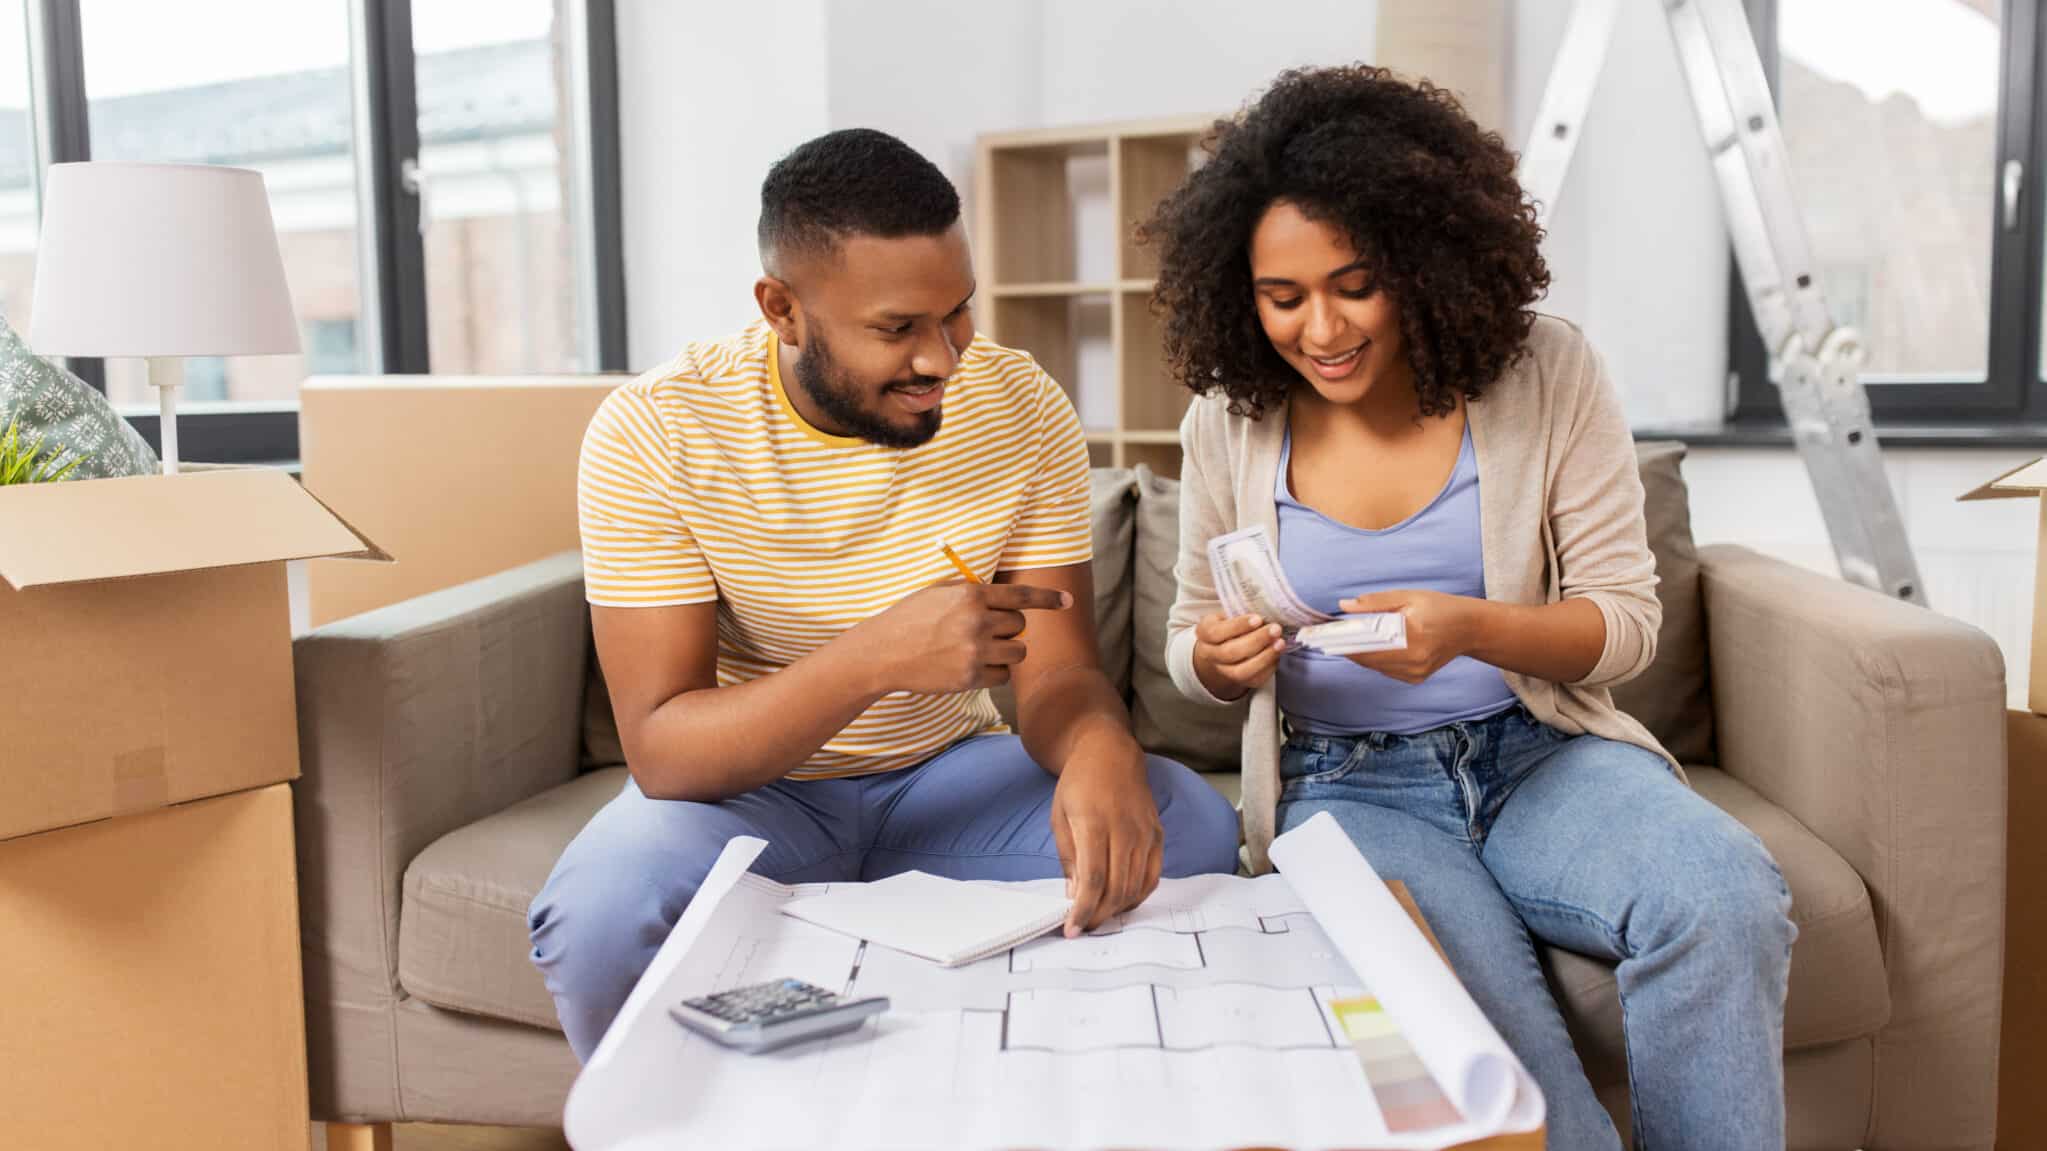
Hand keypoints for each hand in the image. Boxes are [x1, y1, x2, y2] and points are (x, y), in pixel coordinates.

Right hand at [860, 582, 1071, 694]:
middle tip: (985, 631)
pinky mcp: (970, 677)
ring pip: (1017, 652)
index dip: (1048, 598)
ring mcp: (974, 651)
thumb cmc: (909, 619)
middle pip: (1020, 626)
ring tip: (979, 649)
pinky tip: (972, 666)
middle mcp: (976, 621)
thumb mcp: (937, 592)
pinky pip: (1003, 676)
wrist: (882, 653)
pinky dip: (994, 672)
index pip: (1020, 595)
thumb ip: (971, 591)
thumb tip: (1004, 594)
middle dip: (1008, 628)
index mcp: (970, 595)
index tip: (1067, 601)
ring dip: (1006, 651)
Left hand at [1050, 754, 1162, 936]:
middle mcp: (1125, 829)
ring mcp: (1145, 833)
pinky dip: (1138, 895)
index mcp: (1094, 823)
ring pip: (1135, 885)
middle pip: (1117, 888)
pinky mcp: (1158, 835)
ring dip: (1116, 909)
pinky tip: (1122, 902)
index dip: (1083, 910)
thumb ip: (1068, 857)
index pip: (1093, 880)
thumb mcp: (1060, 817)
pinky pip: (1152, 875)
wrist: (1110, 754)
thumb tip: (1075, 895)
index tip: (1072, 929)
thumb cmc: (1078, 784)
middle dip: (1098, 915)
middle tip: (1083, 927)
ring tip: (1099, 916)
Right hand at [1191, 612, 1285, 700]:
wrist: (1226, 645)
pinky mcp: (1240, 682)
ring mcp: (1224, 671)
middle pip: (1230, 653)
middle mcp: (1210, 654)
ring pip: (1241, 671)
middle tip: (1275, 629)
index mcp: (1204, 632)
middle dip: (1256, 641)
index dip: (1238, 626)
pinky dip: (1269, 666)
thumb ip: (1243, 611)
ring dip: (1264, 657)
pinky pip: (1255, 679)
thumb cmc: (1233, 624)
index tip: (1258, 618)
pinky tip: (1278, 653)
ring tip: (1280, 642)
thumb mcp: (1231, 613)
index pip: (1216, 632)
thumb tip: (1267, 609)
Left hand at [1336, 590, 1479, 683]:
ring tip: (1341, 640)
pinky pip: (1385, 670)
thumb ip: (1375, 602)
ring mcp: (1415, 672)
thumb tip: (1344, 605)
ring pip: (1374, 666)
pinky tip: (1366, 648)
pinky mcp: (1415, 678)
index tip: (1323, 636)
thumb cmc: (1439, 607)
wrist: (1469, 629)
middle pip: (1368, 657)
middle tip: (1325, 637)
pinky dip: (1373, 659)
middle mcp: (1415, 658)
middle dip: (1345, 647)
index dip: (1343, 640)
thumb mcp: (1409, 596)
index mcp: (1413, 634)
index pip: (1368, 641)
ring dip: (1357, 654)